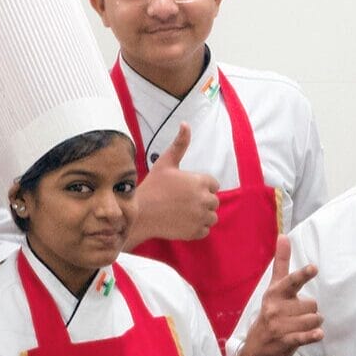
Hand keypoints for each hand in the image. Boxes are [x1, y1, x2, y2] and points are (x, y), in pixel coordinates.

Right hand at [134, 124, 219, 241]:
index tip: (187, 189)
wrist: (141, 213)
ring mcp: (201, 217)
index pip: (213, 184)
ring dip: (203, 215)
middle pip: (214, 201)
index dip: (201, 186)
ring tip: (185, 212)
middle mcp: (205, 199)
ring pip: (212, 217)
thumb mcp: (166, 162)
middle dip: (202, 200)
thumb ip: (179, 144)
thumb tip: (185, 124)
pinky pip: (205, 230)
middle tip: (183, 201)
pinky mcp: (196, 232)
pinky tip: (183, 222)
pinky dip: (197, 228)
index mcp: (201, 181)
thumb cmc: (152, 186)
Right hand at [238, 236, 322, 355]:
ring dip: (313, 324)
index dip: (303, 274)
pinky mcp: (285, 341)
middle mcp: (276, 308)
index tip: (313, 268)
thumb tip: (283, 236)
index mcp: (275, 293)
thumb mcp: (274, 287)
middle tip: (297, 316)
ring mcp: (280, 325)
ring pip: (314, 319)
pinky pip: (305, 335)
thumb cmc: (272, 311)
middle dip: (310, 311)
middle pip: (312, 304)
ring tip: (300, 326)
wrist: (258, 346)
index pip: (291, 281)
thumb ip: (281, 263)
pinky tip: (318, 334)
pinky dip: (313, 335)